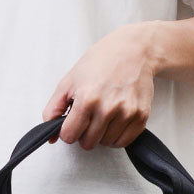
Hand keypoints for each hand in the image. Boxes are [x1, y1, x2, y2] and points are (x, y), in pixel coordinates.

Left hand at [42, 23, 155, 148]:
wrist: (132, 50)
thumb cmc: (100, 62)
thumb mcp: (68, 81)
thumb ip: (54, 110)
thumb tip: (51, 137)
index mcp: (86, 99)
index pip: (69, 136)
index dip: (68, 130)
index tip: (73, 121)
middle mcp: (107, 108)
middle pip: (88, 143)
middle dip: (84, 133)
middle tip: (88, 116)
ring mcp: (126, 113)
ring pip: (105, 144)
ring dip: (101, 134)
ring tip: (103, 114)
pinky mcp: (141, 116)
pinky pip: (123, 142)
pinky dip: (116, 136)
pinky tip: (114, 121)